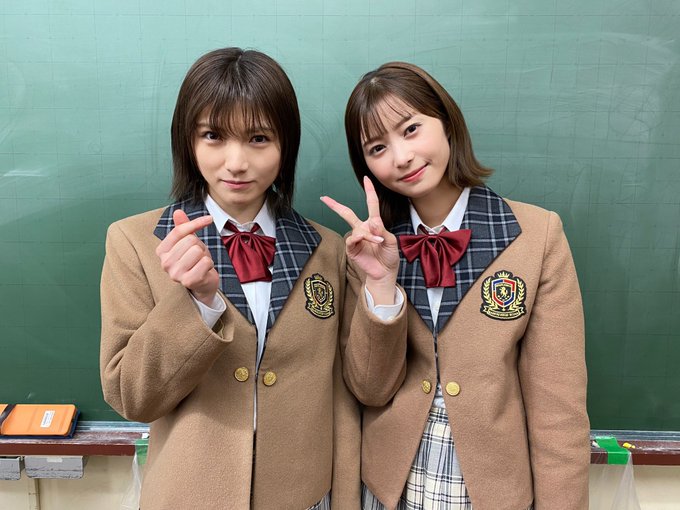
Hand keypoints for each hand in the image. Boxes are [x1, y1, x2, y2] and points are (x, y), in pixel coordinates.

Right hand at [155, 210, 219, 305]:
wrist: (203, 283)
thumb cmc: (195, 260)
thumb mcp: (189, 242)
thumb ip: (183, 227)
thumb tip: (178, 211)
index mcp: (162, 251)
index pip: (179, 230)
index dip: (196, 223)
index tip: (209, 219)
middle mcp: (165, 263)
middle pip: (190, 240)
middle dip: (199, 246)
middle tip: (198, 256)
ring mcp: (175, 274)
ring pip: (197, 250)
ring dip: (204, 255)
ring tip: (200, 263)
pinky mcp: (188, 281)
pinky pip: (205, 261)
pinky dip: (209, 264)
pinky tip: (204, 270)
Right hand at [321, 176, 399, 304]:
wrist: (386, 273)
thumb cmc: (389, 256)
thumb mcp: (391, 241)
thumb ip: (382, 231)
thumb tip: (373, 221)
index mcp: (374, 224)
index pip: (371, 204)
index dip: (369, 191)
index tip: (365, 178)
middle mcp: (363, 229)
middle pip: (347, 213)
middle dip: (335, 205)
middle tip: (323, 198)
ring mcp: (356, 239)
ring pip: (357, 229)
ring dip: (368, 234)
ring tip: (379, 241)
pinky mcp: (352, 249)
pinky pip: (353, 239)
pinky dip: (362, 239)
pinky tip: (370, 241)